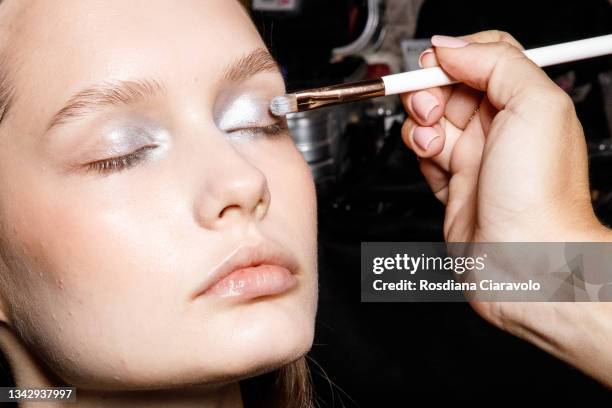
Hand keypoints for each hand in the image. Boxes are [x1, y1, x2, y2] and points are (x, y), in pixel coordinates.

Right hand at [400, 30, 611, 386]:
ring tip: (433, 142)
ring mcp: (473, 155)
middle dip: (429, 90)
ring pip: (429, 118)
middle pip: (448, 85)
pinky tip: (432, 161)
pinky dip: (419, 152)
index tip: (438, 67)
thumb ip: (495, 63)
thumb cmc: (540, 196)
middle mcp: (498, 126)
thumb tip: (450, 47)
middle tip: (432, 109)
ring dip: (421, 124)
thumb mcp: (535, 105)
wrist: (525, 262)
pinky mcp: (450, 183)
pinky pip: (423, 153)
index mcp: (523, 100)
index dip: (453, 56)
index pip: (482, 56)